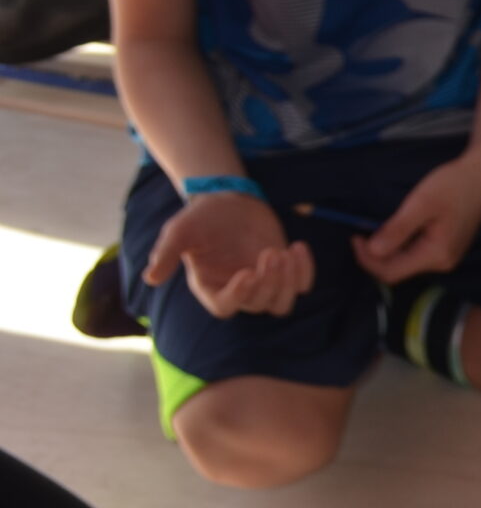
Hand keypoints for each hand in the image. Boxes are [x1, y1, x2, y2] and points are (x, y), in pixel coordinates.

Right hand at [144, 191, 312, 318]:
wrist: (227, 201)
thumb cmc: (200, 218)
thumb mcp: (179, 232)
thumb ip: (166, 254)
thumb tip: (150, 279)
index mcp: (210, 288)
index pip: (225, 307)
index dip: (238, 295)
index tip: (248, 273)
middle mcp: (238, 291)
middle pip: (258, 304)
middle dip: (268, 282)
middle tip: (270, 254)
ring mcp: (263, 283)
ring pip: (282, 301)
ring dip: (288, 282)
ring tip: (285, 252)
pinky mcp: (283, 271)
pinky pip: (301, 283)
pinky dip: (304, 271)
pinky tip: (297, 247)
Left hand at [354, 153, 480, 283]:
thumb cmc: (454, 185)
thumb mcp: (421, 203)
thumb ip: (397, 229)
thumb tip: (372, 250)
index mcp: (436, 255)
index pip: (391, 272)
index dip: (367, 260)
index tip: (355, 236)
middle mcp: (443, 262)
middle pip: (398, 271)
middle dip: (376, 255)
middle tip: (361, 231)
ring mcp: (447, 256)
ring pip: (406, 262)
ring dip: (387, 250)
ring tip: (377, 228)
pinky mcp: (447, 247)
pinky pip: (416, 254)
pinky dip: (400, 245)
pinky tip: (397, 228)